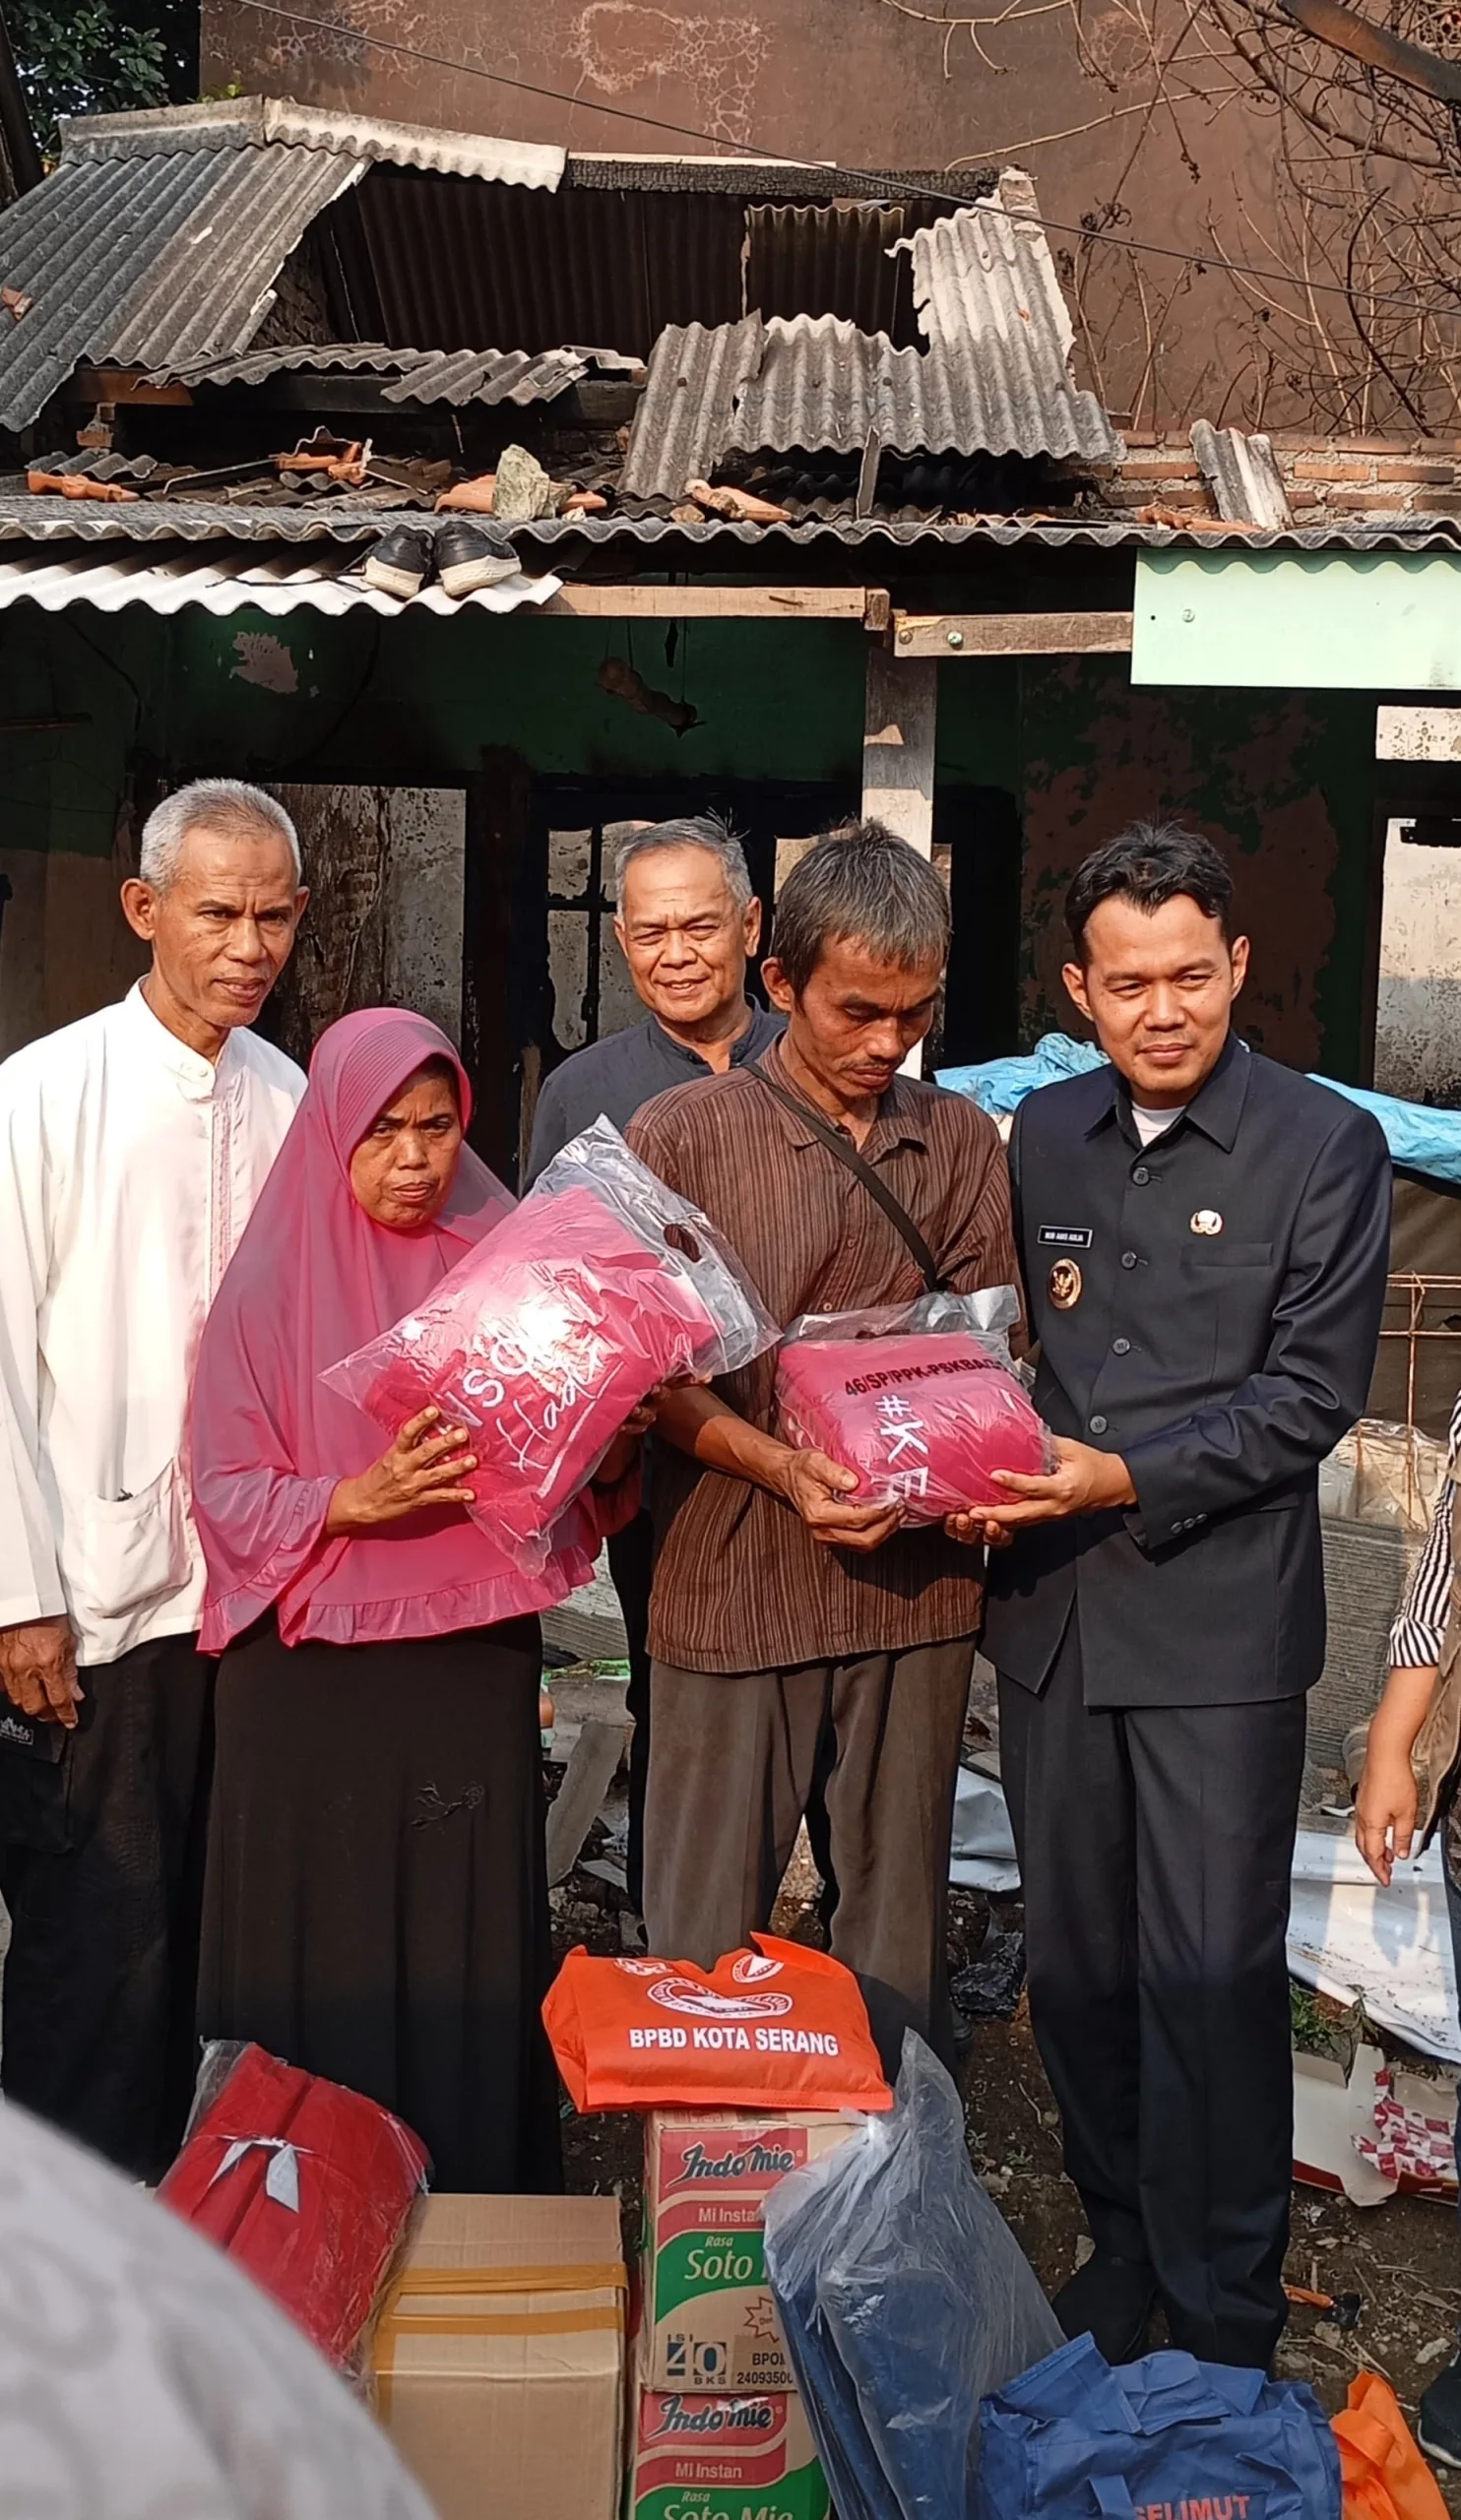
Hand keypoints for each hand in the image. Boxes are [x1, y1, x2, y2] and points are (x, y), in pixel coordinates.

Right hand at [0, 1614, 82, 1727]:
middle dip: (47, 1715)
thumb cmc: (47, 1611)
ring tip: (41, 1705)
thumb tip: (75, 1694)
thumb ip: (70, 1670)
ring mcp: (7, 1666)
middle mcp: (25, 1668)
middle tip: (56, 1715)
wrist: (23, 1594)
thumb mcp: (68, 1639)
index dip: (66, 1715)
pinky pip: (3, 1686)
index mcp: (47, 1661)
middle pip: (35, 1707)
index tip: (71, 1721)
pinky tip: (21, 1689)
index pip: (59, 1700)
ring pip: (17, 1699)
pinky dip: (13, 1691)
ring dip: (31, 1704)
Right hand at [327, 1407, 477, 1533]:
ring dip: (456, 1468)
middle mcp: (404, 1468)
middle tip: (462, 1433)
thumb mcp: (389, 1457)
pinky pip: (441, 1497)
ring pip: (437, 1475)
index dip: (420, 1421)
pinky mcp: (419, 1500)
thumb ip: (409, 1446)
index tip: (434, 1410)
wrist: (363, 1504)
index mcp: (395, 1454)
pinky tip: (471, 1494)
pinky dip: (457, 1495)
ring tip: (472, 1460)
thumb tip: (434, 1429)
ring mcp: (413, 1485)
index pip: (407, 1434)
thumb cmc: (378, 1478)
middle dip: (445, 1443)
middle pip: (426, 1453)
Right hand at [774, 1448, 904, 1553]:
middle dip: (887, 1525)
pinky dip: (878, 1533)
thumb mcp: (815, 1462)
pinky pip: (861, 1542)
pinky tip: (888, 1520)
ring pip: (865, 1544)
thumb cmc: (802, 1469)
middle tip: (901, 1507)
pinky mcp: (836, 1538)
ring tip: (899, 1513)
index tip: (893, 1498)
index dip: (879, 1511)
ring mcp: (829, 1537)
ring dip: (885, 1531)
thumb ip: (834, 1472)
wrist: (790, 1478)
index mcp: (819, 1514)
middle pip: (864, 1539)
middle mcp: (823, 1531)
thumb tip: (854, 1482)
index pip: (856, 1519)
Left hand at [959, 1439, 1136, 1545]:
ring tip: (975, 1516)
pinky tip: (991, 1516)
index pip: (1034, 1486)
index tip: (994, 1475)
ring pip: (1021, 1521)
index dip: (1013, 1482)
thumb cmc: (1095, 1465)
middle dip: (995, 1514)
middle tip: (973, 1511)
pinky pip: (1026, 1520)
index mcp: (1064, 1487)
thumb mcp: (1073, 1448)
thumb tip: (1025, 1432)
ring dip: (997, 1520)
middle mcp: (1056, 1505)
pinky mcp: (1050, 1517)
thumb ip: (1048, 1443)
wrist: (1113, 1486)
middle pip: (1022, 1513)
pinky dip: (1008, 1520)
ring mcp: (1053, 1514)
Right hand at [1355, 1728, 1421, 1887]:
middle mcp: (1362, 1817)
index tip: (1386, 1880)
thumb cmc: (1394, 1778)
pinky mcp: (1363, 1798)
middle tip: (1384, 1873)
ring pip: (1362, 1836)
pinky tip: (1382, 1832)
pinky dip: (1372, 1835)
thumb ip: (1403, 1835)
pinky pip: (1364, 1824)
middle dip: (1374, 1863)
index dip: (1380, 1870)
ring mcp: (1361, 1807)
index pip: (1374, 1854)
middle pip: (1364, 1848)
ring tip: (1387, 1856)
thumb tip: (1402, 1851)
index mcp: (1372, 1824)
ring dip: (1373, 1849)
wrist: (1384, 1754)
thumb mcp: (1407, 1813)